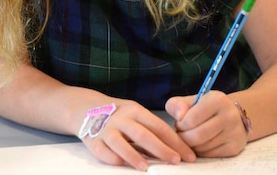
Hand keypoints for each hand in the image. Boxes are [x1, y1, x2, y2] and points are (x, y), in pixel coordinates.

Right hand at [80, 100, 195, 170]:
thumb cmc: (120, 116)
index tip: (188, 155)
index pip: (159, 126)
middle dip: (161, 149)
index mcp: (135, 110)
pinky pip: (103, 151)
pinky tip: (123, 164)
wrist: (87, 109)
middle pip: (142, 134)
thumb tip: (175, 151)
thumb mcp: (137, 115)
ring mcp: (106, 129)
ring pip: (120, 143)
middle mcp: (120, 119)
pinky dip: (113, 158)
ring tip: (146, 167)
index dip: (175, 141)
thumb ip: (152, 130)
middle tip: (175, 161)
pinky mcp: (93, 141)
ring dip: (134, 156)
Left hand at [165, 91, 248, 157]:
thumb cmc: (207, 108)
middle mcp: (229, 116)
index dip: (180, 125)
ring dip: (190, 145)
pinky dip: (200, 151)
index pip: (191, 120)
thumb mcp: (191, 100)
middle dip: (183, 137)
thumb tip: (179, 117)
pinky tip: (200, 143)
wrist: (233, 115)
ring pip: (202, 148)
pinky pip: (209, 155)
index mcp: (218, 101)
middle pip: (196, 136)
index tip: (180, 123)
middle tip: (181, 134)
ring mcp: (234, 133)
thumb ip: (177, 105)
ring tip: (190, 137)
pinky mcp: (234, 148)